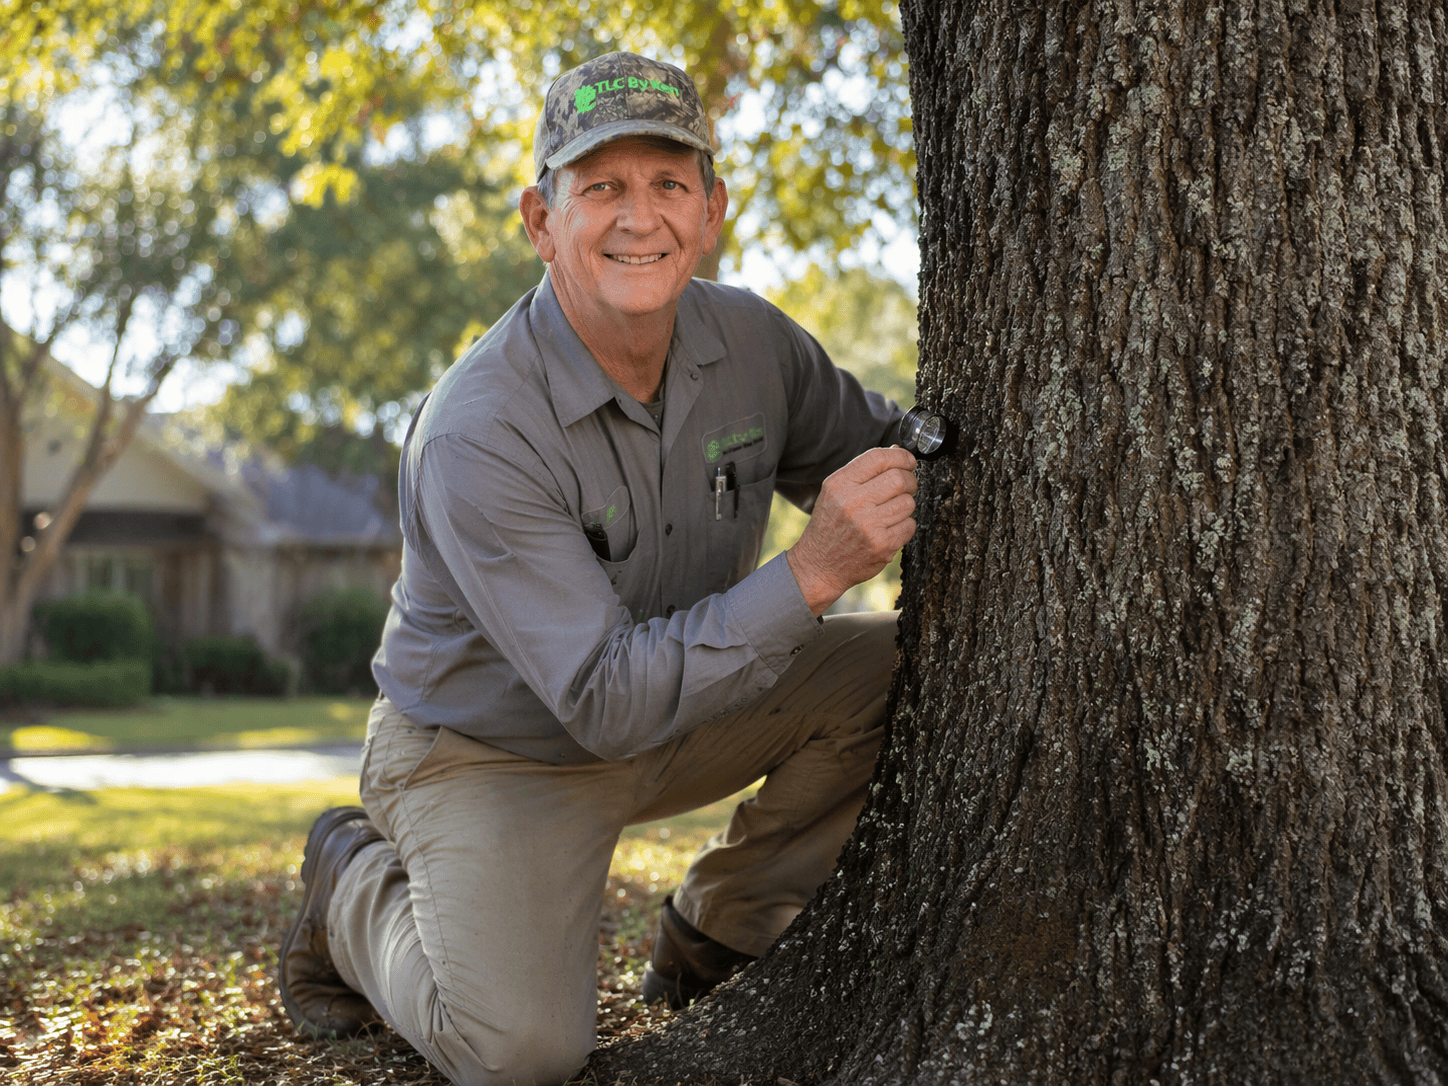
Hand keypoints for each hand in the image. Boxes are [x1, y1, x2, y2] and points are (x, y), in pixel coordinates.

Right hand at [786, 446, 917, 616]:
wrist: (820, 564)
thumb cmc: (831, 524)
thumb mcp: (836, 492)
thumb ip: (864, 471)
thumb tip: (896, 450)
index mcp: (839, 485)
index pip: (878, 458)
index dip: (900, 456)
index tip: (908, 461)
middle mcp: (852, 503)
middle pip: (899, 479)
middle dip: (909, 480)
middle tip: (906, 486)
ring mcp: (868, 526)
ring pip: (908, 503)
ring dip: (905, 505)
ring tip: (890, 511)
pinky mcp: (882, 545)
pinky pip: (909, 525)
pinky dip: (904, 525)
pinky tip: (888, 529)